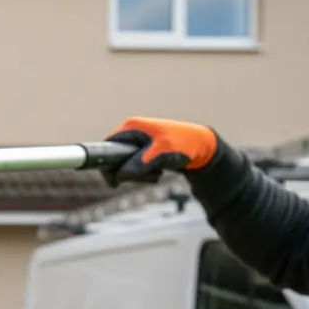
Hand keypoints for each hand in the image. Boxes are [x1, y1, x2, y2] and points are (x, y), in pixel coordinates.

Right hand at [101, 117, 220, 186]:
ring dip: (139, 175)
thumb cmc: (183, 144)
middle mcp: (131, 133)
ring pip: (125, 167)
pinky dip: (145, 174)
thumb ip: (140, 163)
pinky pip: (135, 169)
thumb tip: (120, 176)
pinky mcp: (143, 152)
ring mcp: (137, 143)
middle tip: (146, 175)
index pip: (106, 147)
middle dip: (128, 172)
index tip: (114, 181)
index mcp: (131, 127)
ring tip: (157, 171)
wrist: (202, 147)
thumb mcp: (162, 153)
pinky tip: (159, 170)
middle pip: (115, 160)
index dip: (106, 165)